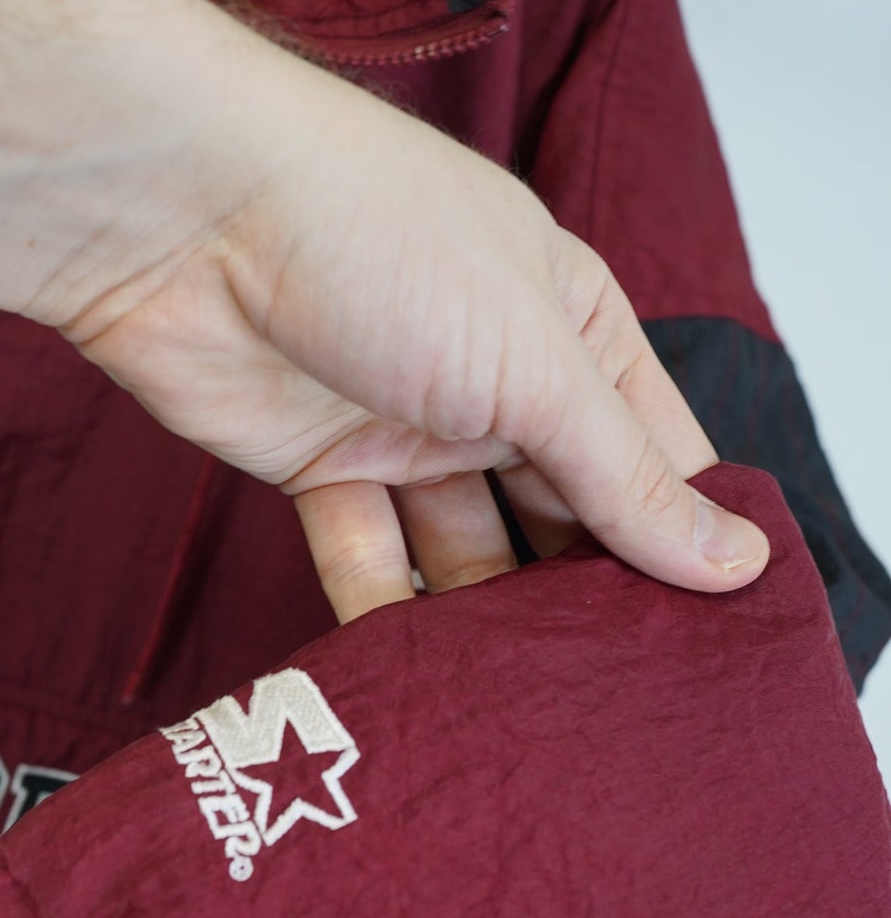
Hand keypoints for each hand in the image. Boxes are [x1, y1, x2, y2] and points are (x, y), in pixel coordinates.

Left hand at [59, 61, 766, 620]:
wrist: (184, 221)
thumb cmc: (374, 239)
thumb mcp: (535, 360)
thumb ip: (624, 472)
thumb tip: (733, 558)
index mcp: (568, 330)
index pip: (651, 453)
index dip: (680, 539)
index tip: (706, 639)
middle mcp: (492, 380)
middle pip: (560, 511)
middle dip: (581, 593)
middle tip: (611, 690)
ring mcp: (404, 425)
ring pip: (464, 546)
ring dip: (485, 614)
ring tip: (522, 696)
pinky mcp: (317, 466)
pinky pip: (368, 554)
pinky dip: (388, 608)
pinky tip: (420, 668)